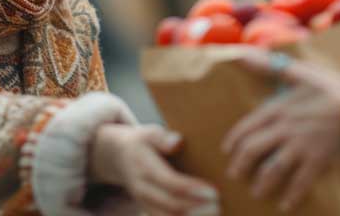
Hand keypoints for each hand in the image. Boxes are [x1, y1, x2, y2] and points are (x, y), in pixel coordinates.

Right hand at [89, 123, 219, 215]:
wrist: (119, 157)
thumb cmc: (143, 142)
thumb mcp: (150, 133)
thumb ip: (162, 137)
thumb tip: (177, 141)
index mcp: (145, 168)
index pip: (170, 182)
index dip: (192, 189)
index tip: (214, 192)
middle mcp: (142, 189)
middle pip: (170, 205)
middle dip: (196, 208)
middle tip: (219, 206)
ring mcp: (143, 202)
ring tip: (216, 213)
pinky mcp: (148, 210)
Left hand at [221, 52, 339, 211]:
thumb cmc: (333, 88)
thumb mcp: (300, 72)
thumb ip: (267, 66)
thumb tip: (238, 53)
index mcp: (278, 108)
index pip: (247, 127)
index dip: (234, 140)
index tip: (228, 150)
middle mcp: (284, 130)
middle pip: (253, 151)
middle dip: (241, 165)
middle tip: (235, 174)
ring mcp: (300, 147)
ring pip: (271, 170)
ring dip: (261, 183)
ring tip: (256, 192)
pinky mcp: (317, 161)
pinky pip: (299, 183)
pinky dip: (291, 196)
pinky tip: (285, 205)